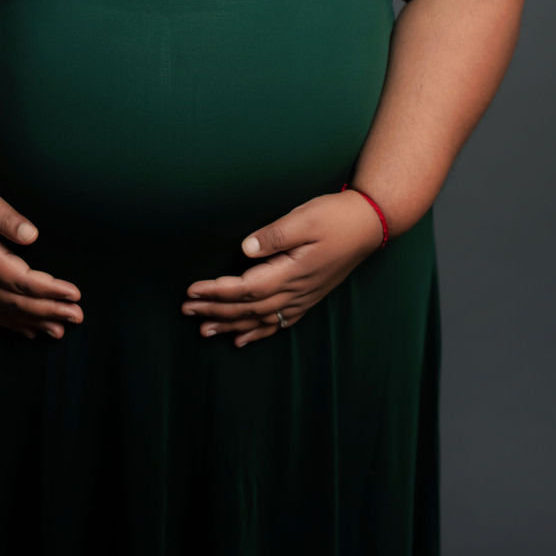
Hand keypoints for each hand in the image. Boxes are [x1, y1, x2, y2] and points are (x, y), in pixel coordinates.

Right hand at [0, 162, 83, 340]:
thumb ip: (7, 218)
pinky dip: (12, 322)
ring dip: (33, 322)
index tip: (74, 293)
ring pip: (5, 310)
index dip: (49, 290)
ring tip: (59, 331)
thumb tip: (32, 235)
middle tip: (77, 316)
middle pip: (16, 301)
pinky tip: (28, 331)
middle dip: (48, 311)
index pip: (21, 280)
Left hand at [181, 189, 384, 347]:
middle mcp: (295, 291)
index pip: (246, 288)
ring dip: (231, 324)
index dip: (217, 292)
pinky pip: (279, 322)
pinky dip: (258, 332)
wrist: (369, 225)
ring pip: (261, 320)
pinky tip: (242, 339)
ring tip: (205, 330)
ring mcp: (303, 297)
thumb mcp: (305, 218)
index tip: (191, 291)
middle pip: (248, 308)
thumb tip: (245, 250)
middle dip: (215, 309)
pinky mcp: (308, 296)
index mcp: (291, 272)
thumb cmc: (336, 217)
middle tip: (186, 310)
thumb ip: (274, 235)